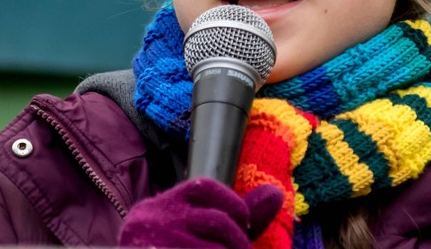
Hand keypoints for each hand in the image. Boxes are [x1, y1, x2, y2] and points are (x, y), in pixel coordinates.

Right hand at [119, 177, 282, 247]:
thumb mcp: (199, 233)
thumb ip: (236, 215)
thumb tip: (277, 193)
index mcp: (162, 205)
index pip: (206, 188)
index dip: (234, 205)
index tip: (243, 224)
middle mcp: (153, 219)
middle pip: (218, 222)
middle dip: (239, 241)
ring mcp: (154, 243)